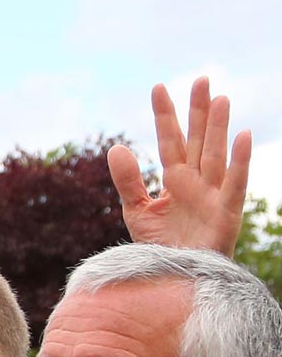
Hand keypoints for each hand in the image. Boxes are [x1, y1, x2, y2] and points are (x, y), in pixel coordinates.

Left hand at [108, 78, 251, 256]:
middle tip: (201, 79)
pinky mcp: (226, 211)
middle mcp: (197, 181)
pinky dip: (239, 160)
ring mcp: (213, 194)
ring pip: (216, 154)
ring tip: (220, 99)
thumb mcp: (138, 211)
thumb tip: (115, 147)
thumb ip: (128, 181)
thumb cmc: (161, 245)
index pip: (169, 141)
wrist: (174, 276)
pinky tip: (242, 136)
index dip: (165, 116)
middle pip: (197, 140)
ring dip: (219, 128)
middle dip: (199, 111)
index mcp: (176, 179)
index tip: (158, 88)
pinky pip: (235, 182)